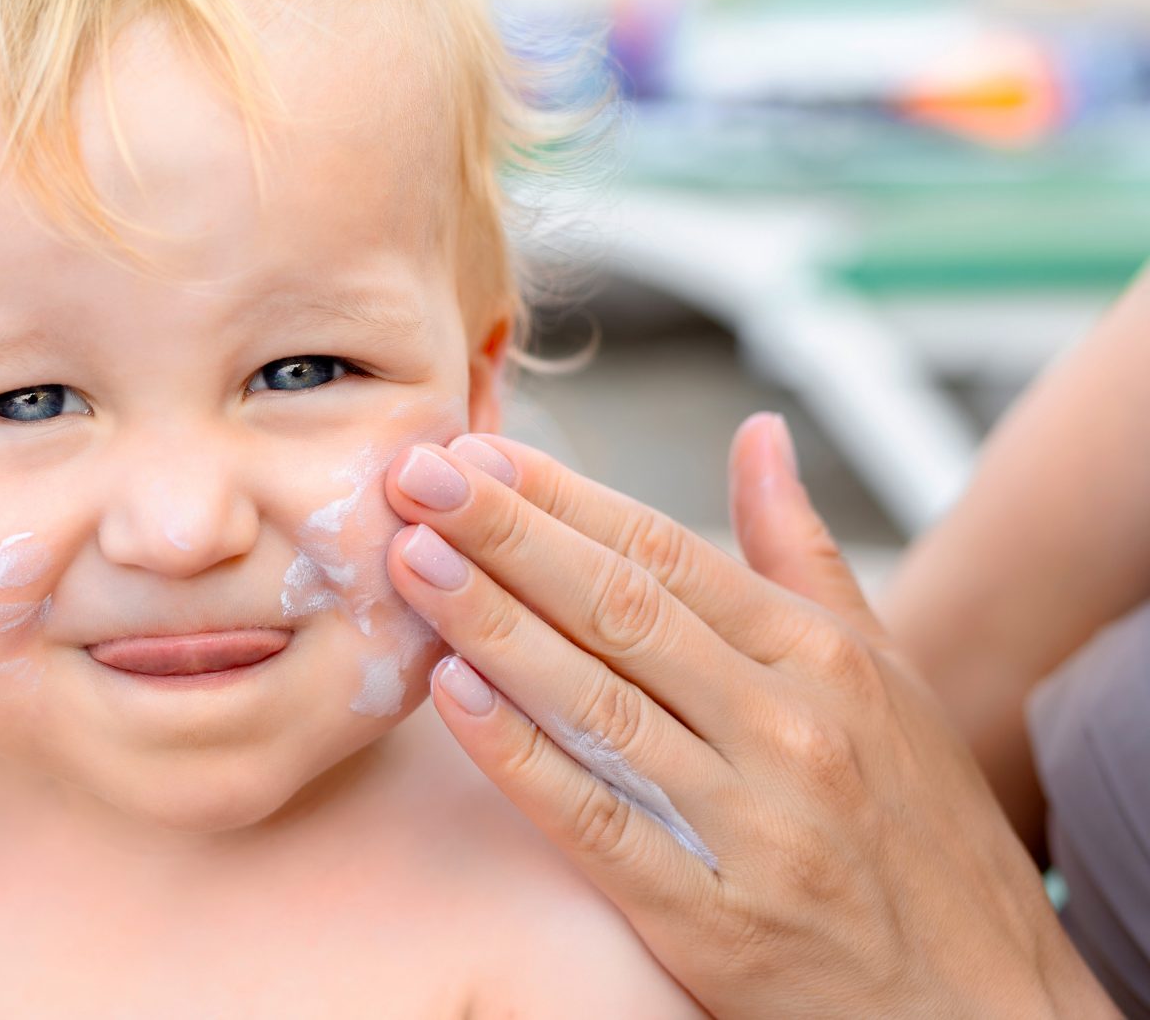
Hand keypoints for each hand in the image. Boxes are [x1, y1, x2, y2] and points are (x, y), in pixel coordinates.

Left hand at [380, 415, 1114, 1018]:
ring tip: (413, 560)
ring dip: (494, 623)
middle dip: (507, 533)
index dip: (563, 496)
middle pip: (620, 607)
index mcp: (822, 655)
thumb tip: (756, 436)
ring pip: (600, 701)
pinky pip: (598, 820)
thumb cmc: (924, 832)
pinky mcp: (717, 917)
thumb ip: (802, 554)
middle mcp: (790, 724)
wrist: (985, 1008)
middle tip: (418, 474)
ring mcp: (755, 821)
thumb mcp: (885, 677)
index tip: (478, 449)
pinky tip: (453, 694)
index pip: (664, 552)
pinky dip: (521, 754)